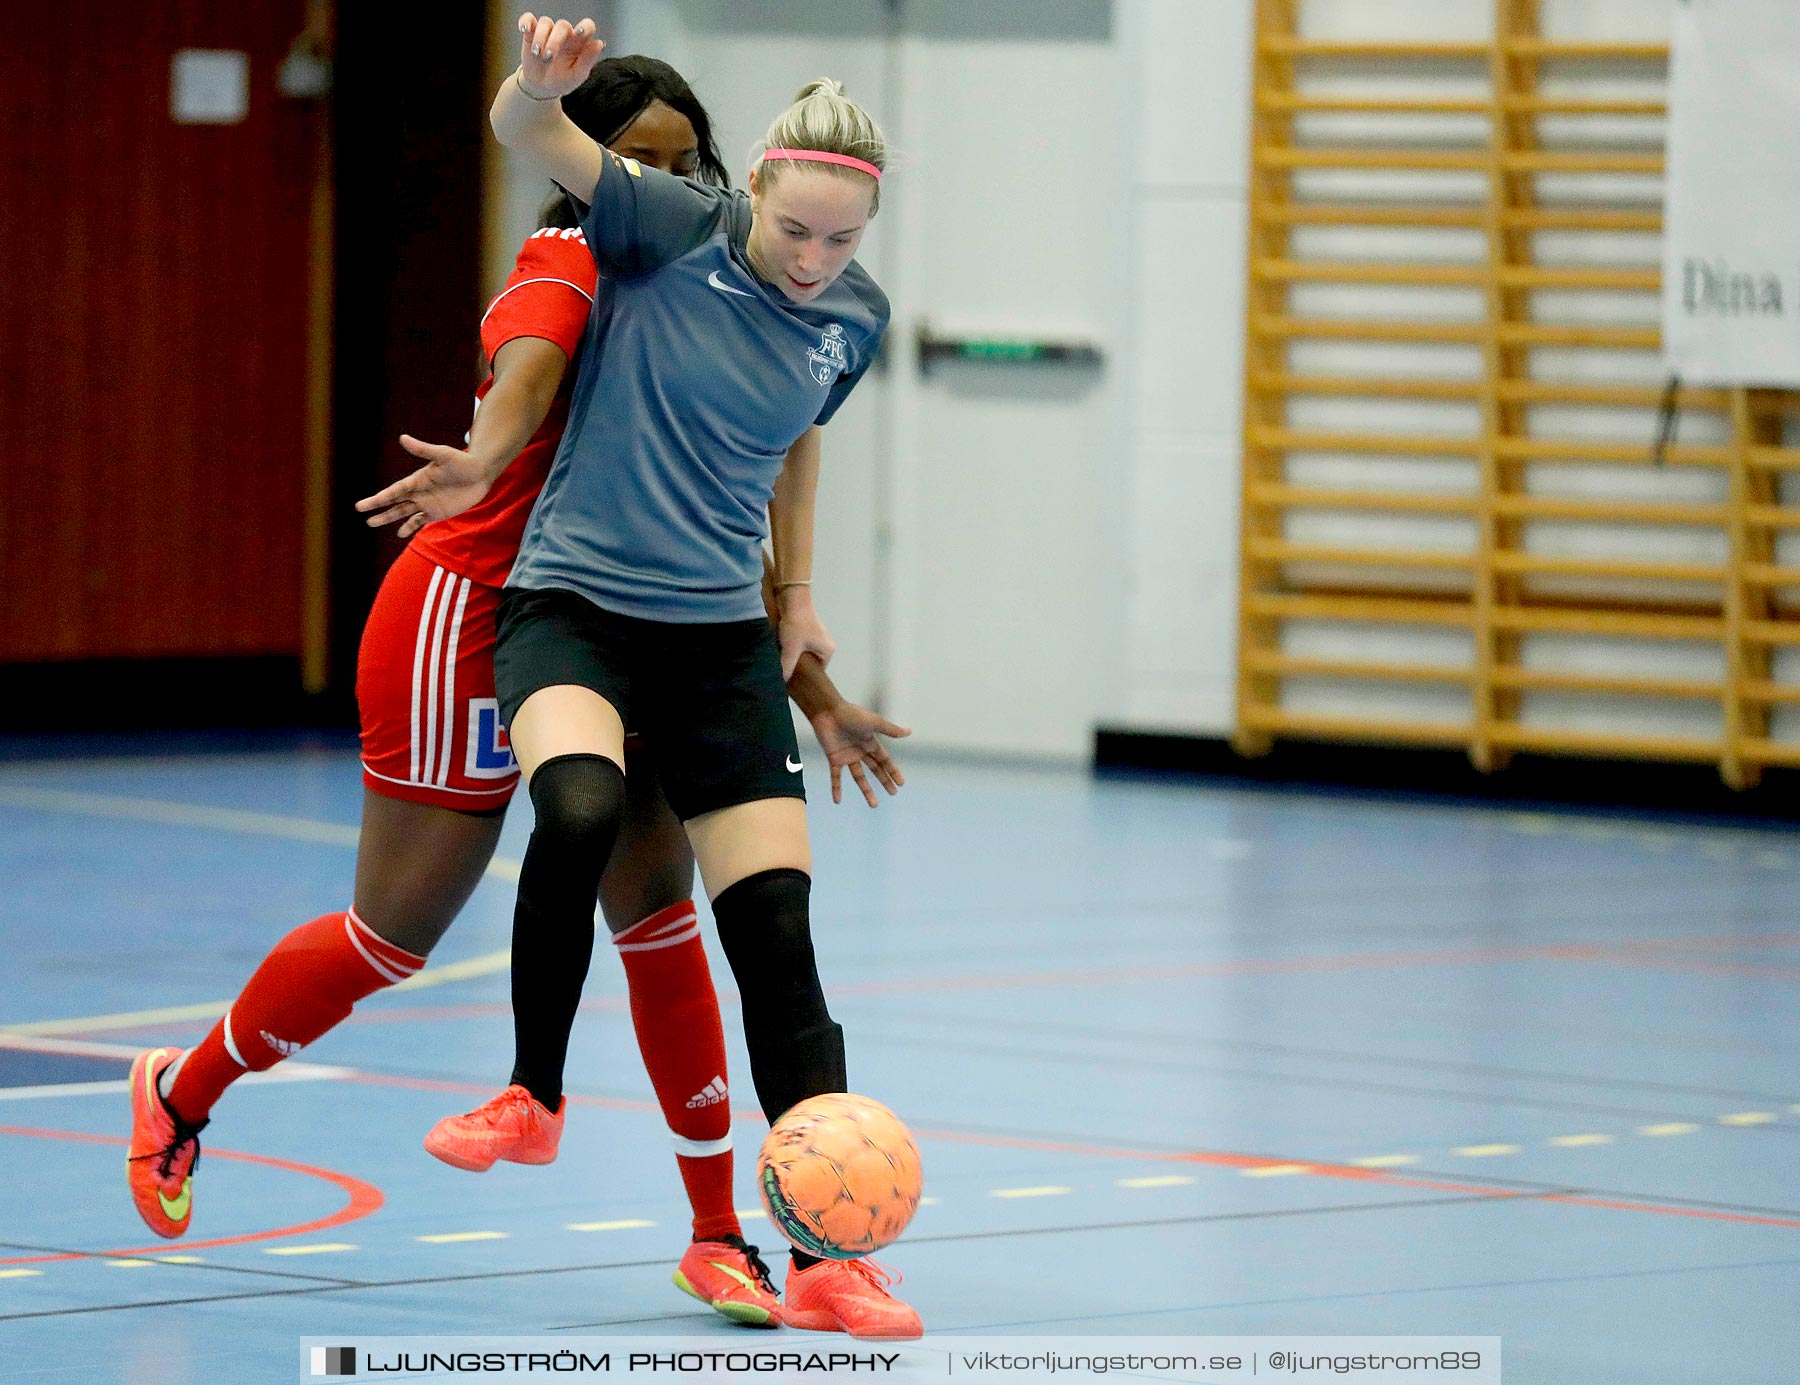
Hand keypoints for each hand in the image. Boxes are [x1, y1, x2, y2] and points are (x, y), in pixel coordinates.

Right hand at [355, 435, 496, 537]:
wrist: (480, 474)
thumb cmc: (462, 461)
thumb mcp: (443, 454)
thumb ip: (423, 449)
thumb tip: (403, 438)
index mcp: (417, 479)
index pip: (395, 490)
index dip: (380, 497)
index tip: (364, 504)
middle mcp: (418, 492)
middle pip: (394, 502)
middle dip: (378, 507)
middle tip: (360, 511)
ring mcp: (426, 503)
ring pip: (403, 512)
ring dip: (388, 518)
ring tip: (372, 522)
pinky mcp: (437, 512)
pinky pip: (419, 521)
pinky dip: (409, 527)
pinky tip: (400, 533)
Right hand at [516, 13, 604, 98]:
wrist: (542, 86)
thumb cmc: (563, 80)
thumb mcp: (577, 75)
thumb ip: (588, 60)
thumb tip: (600, 44)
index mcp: (579, 43)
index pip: (587, 26)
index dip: (585, 26)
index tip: (579, 33)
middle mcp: (565, 35)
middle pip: (563, 25)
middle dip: (555, 41)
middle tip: (548, 58)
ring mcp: (548, 32)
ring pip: (546, 22)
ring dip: (540, 38)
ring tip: (538, 55)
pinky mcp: (532, 32)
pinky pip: (529, 19)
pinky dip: (525, 21)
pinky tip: (524, 30)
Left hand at [777, 595, 834, 681]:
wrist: (791, 597)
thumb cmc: (797, 624)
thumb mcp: (791, 649)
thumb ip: (787, 666)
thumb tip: (783, 681)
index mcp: (828, 651)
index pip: (818, 672)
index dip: (806, 678)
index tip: (794, 682)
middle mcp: (824, 645)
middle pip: (810, 664)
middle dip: (798, 667)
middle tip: (786, 674)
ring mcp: (815, 637)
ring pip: (803, 654)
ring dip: (793, 657)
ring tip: (783, 663)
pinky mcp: (805, 630)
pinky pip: (799, 646)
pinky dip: (791, 649)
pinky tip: (782, 652)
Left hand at [807, 699, 910, 806]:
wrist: (827, 711)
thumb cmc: (851, 714)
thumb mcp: (874, 722)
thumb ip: (890, 730)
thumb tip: (909, 732)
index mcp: (871, 742)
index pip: (885, 760)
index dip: (893, 771)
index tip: (901, 784)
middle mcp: (860, 750)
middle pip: (875, 769)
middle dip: (884, 781)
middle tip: (893, 793)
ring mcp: (847, 756)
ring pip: (859, 777)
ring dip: (866, 790)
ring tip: (874, 805)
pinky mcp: (834, 758)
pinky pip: (836, 777)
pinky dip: (836, 788)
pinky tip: (837, 801)